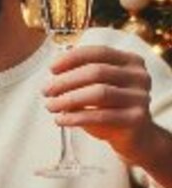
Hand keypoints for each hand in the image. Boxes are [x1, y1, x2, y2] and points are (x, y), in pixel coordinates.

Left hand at [44, 45, 157, 164]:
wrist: (134, 135)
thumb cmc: (109, 107)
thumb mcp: (97, 86)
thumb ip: (81, 76)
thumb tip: (54, 73)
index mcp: (130, 61)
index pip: (99, 52)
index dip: (72, 58)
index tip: (51, 69)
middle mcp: (139, 76)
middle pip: (96, 72)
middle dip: (66, 81)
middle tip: (46, 91)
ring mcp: (140, 97)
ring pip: (99, 93)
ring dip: (68, 99)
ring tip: (50, 106)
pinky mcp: (136, 118)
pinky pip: (100, 116)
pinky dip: (75, 117)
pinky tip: (60, 120)